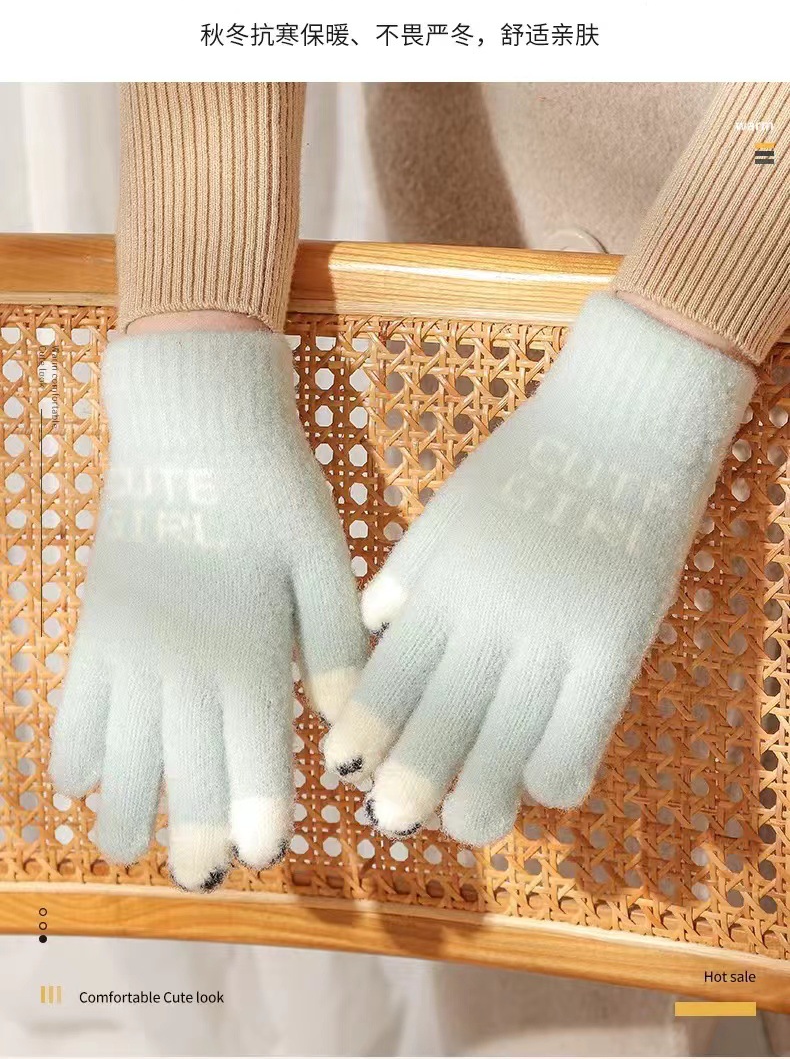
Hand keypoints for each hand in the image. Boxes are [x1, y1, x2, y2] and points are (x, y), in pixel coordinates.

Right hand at [50, 331, 366, 889]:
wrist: (193, 424)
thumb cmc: (273, 489)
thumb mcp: (323, 558)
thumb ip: (331, 645)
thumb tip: (342, 723)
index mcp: (248, 648)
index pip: (251, 752)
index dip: (254, 810)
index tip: (257, 857)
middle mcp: (185, 661)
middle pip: (182, 766)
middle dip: (190, 830)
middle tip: (198, 881)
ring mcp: (131, 645)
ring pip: (120, 749)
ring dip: (123, 804)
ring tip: (127, 848)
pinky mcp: (97, 623)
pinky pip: (74, 703)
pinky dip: (73, 748)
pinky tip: (78, 781)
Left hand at [324, 294, 753, 844]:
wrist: (621, 423)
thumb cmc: (527, 463)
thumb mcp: (449, 509)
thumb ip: (407, 570)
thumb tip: (373, 624)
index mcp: (442, 581)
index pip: (387, 676)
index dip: (363, 733)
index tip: (343, 772)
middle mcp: (488, 614)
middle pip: (438, 724)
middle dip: (407, 786)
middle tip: (392, 821)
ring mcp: (554, 631)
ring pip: (505, 747)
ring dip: (480, 800)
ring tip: (467, 821)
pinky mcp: (615, 642)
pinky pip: (581, 737)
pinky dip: (557, 777)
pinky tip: (546, 783)